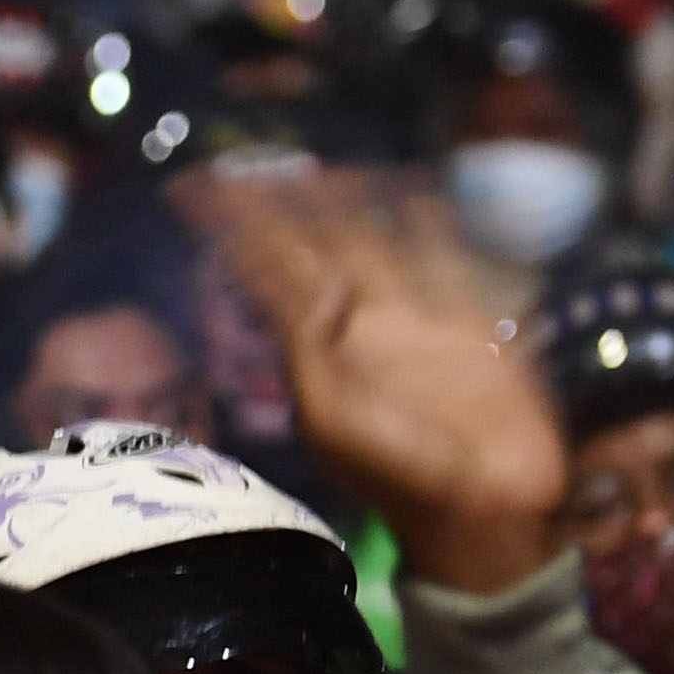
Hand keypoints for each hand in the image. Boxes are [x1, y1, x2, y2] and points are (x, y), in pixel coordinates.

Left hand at [178, 162, 565, 595]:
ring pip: (369, 242)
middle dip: (275, 208)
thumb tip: (309, 285)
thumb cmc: (400, 477)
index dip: (231, 229)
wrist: (481, 509)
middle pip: (309, 247)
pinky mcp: (466, 325)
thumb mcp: (335, 422)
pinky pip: (442, 258)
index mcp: (316, 350)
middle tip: (238, 164)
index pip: (264, 272)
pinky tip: (411, 189)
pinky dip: (429, 223)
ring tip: (317, 166)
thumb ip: (313, 353)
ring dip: (345, 204)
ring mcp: (410, 322)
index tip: (191, 189)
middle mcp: (357, 327)